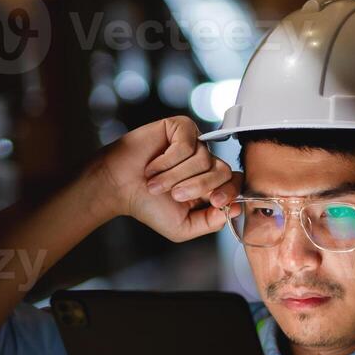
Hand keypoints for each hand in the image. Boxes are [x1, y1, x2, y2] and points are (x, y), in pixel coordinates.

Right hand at [89, 115, 241, 241]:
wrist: (119, 187)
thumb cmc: (147, 205)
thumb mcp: (183, 226)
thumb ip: (210, 222)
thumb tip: (236, 210)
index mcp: (210, 184)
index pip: (236, 182)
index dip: (229, 192)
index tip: (214, 201)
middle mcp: (205, 162)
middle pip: (222, 171)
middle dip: (198, 187)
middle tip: (175, 195)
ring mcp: (194, 143)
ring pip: (202, 159)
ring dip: (174, 176)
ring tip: (155, 182)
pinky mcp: (181, 128)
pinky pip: (186, 145)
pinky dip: (167, 161)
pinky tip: (153, 165)